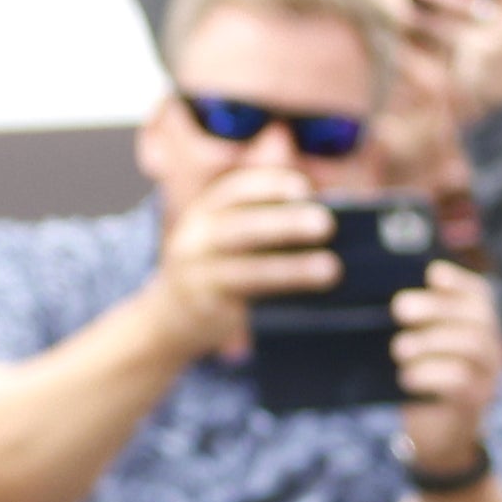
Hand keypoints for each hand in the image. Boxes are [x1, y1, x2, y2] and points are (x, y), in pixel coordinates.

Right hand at [150, 166, 340, 356]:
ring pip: (247, 270)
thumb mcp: (231, 229)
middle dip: (286, 223)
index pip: (238, 189)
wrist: (170, 314)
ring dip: (291, 268)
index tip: (305, 190)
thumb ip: (268, 211)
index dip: (271, 186)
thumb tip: (324, 203)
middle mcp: (197, 236)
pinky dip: (278, 296)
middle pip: (243, 227)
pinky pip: (245, 300)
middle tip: (326, 225)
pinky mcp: (206, 305)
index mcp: (207, 208)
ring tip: (330, 269)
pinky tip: (306, 296)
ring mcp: (197, 273)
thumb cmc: (219, 263)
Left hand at [396, 261, 501, 473]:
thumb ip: (411, 328)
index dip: (458, 281)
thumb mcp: (416, 353)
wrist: (435, 441)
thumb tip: (384, 301)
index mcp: (478, 329)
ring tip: (398, 348)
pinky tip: (407, 377)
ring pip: (474, 346)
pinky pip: (462, 382)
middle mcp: (490, 349)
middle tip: (398, 308)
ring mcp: (488, 376)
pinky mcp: (475, 403)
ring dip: (432, 342)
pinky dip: (432, 375)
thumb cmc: (421, 387)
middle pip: (476, 317)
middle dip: (437, 308)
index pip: (478, 295)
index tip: (430, 273)